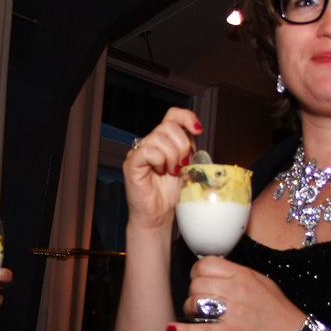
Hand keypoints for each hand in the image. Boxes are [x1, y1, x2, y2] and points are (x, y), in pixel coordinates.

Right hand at [123, 107, 202, 230]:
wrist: (159, 215)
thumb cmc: (172, 194)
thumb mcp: (189, 167)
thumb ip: (191, 150)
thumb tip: (198, 133)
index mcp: (166, 140)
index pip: (173, 114)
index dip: (187, 117)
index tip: (198, 130)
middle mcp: (151, 142)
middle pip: (168, 125)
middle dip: (182, 145)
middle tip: (182, 164)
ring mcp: (139, 151)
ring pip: (159, 137)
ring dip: (171, 156)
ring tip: (171, 171)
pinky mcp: (132, 163)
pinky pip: (148, 151)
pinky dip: (159, 161)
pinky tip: (160, 171)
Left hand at [169, 256, 306, 330]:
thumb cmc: (276, 309)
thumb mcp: (260, 281)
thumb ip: (238, 273)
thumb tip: (216, 269)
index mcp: (242, 274)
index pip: (205, 264)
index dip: (197, 272)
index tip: (200, 280)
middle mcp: (236, 289)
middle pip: (196, 283)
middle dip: (193, 291)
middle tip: (201, 300)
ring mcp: (233, 311)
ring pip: (195, 302)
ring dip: (191, 309)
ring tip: (198, 314)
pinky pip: (203, 329)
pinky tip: (173, 329)